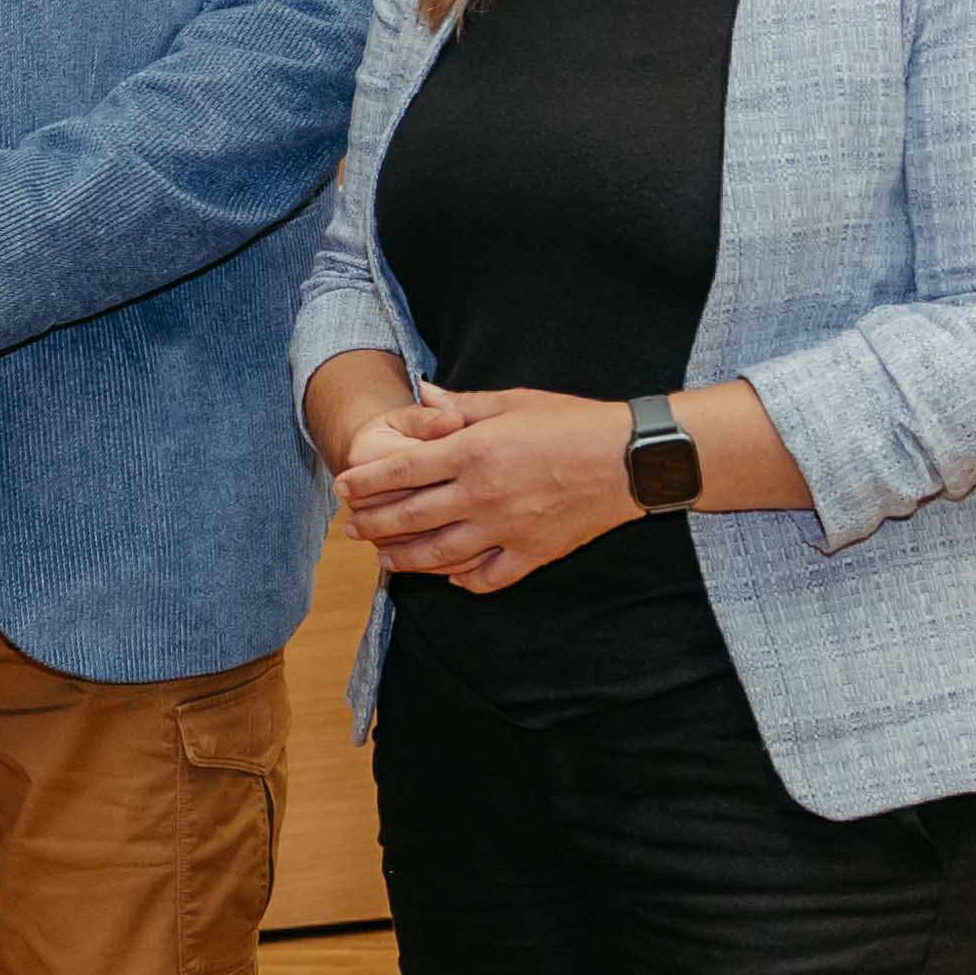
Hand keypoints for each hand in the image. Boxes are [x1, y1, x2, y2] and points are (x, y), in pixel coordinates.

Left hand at [338, 386, 641, 592]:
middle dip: (373, 523)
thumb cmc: (572, 421)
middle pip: (410, 516)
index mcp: (472, 452)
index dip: (365, 482)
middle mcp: (482, 494)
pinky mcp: (535, 552)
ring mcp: (507, 528)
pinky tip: (448, 577)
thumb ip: (462, 406)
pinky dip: (464, 579)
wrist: (633, 458)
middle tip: (349, 530)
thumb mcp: (512, 401)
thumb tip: (423, 394)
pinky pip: (489, 575)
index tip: (342, 489)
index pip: (401, 471)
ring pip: (440, 553)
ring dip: (405, 558)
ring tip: (382, 558)